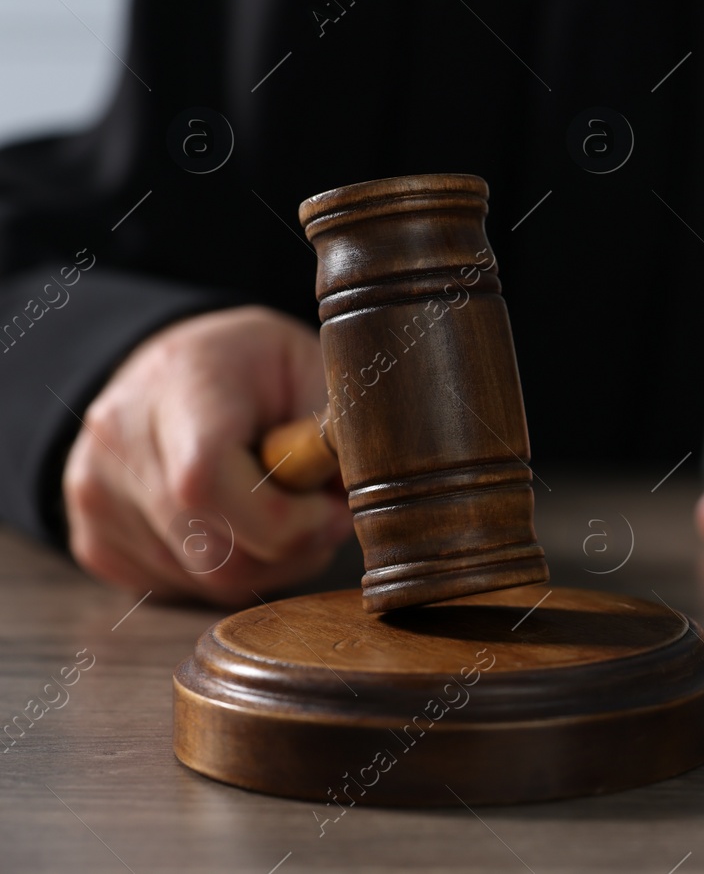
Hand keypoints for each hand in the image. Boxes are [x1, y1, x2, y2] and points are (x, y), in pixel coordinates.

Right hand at [62, 306, 350, 605]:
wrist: (176, 368)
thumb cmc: (256, 367)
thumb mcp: (312, 367)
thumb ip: (334, 429)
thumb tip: (358, 492)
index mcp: (179, 381)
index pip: (206, 481)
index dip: (282, 519)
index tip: (328, 509)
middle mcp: (118, 437)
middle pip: (211, 547)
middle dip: (288, 547)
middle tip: (321, 516)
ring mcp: (94, 491)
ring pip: (200, 580)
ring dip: (264, 563)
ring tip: (283, 512)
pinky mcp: (93, 536)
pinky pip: (176, 588)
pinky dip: (225, 571)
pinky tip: (238, 525)